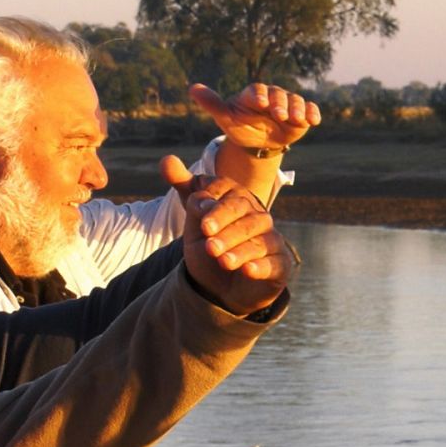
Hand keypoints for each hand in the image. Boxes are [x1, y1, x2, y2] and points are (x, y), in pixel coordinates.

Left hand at [162, 156, 293, 316]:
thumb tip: (166, 160)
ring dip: (239, 249)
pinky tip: (247, 271)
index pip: (228, 191)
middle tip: (207, 239)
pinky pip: (274, 263)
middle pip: (244, 213)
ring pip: (259, 240)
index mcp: (238, 200)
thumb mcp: (195, 220)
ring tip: (221, 260)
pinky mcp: (280, 265)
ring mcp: (272, 240)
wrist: (220, 286)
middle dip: (224, 224)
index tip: (197, 211)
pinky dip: (260, 267)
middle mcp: (258, 216)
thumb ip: (186, 190)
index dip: (213, 200)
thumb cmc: (211, 246)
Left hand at [190, 83, 321, 153]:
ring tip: (297, 119)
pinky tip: (314, 121)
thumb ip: (212, 103)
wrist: (257, 141)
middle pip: (278, 95)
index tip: (259, 103)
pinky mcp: (301, 114)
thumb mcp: (225, 117)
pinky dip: (312, 113)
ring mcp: (288, 104)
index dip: (258, 96)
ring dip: (298, 109)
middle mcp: (272, 96)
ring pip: (295, 101)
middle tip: (279, 115)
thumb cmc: (240, 126)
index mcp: (253, 95)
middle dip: (280, 104)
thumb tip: (192, 88)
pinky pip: (309, 110)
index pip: (256, 91)